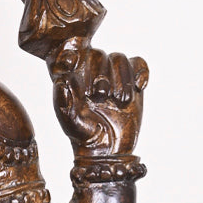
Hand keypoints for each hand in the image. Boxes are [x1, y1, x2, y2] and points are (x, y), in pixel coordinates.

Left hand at [50, 38, 147, 157]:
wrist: (108, 150)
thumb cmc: (84, 136)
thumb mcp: (70, 123)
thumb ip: (62, 103)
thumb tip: (61, 81)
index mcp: (74, 79)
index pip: (73, 54)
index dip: (73, 52)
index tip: (73, 60)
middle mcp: (92, 74)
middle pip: (99, 55)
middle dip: (102, 75)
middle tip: (102, 97)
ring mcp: (113, 77)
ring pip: (119, 58)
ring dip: (122, 79)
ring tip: (119, 101)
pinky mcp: (131, 81)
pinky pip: (138, 63)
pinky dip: (141, 72)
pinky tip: (141, 87)